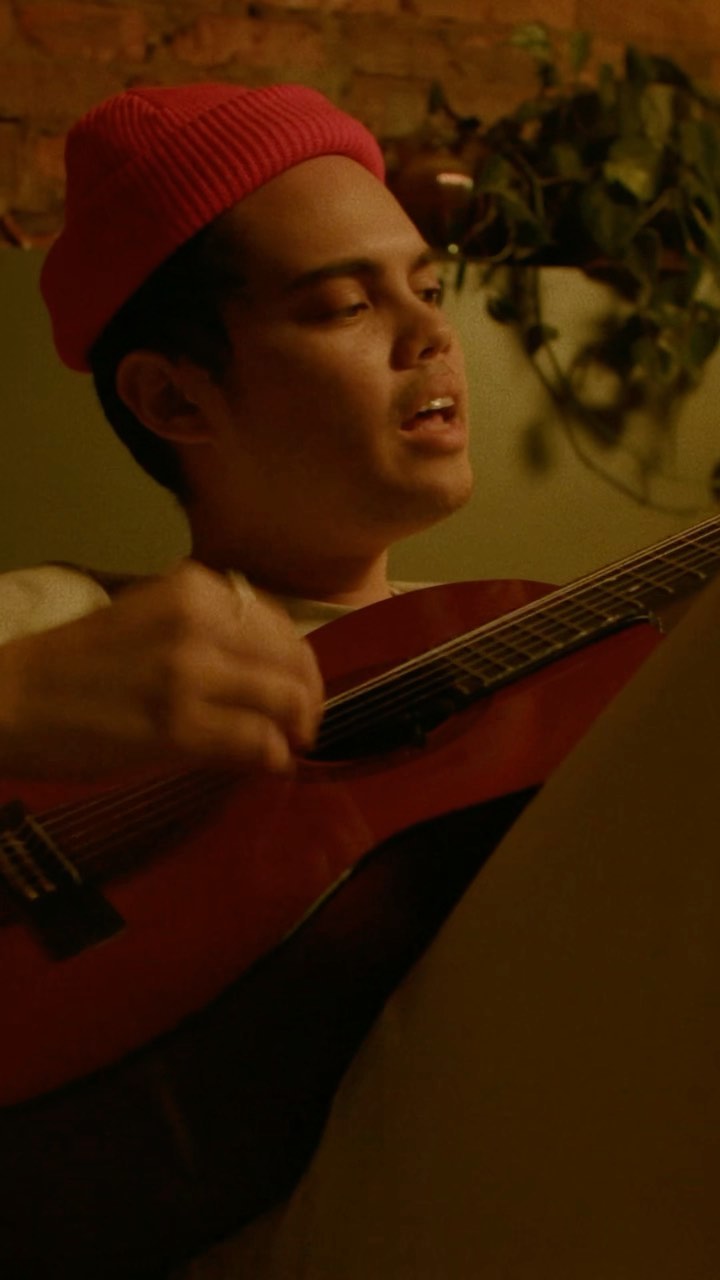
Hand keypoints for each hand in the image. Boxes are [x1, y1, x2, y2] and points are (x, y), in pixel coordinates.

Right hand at [0, 561, 323, 780]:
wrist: (10, 699)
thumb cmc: (74, 664)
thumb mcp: (146, 617)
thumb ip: (205, 627)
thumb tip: (266, 661)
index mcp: (192, 590)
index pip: (280, 625)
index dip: (298, 663)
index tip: (296, 687)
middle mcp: (200, 622)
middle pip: (294, 663)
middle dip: (308, 699)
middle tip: (304, 725)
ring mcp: (192, 674)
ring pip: (287, 702)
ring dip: (299, 730)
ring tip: (290, 746)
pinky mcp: (180, 727)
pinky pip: (259, 743)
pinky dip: (276, 757)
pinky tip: (270, 765)